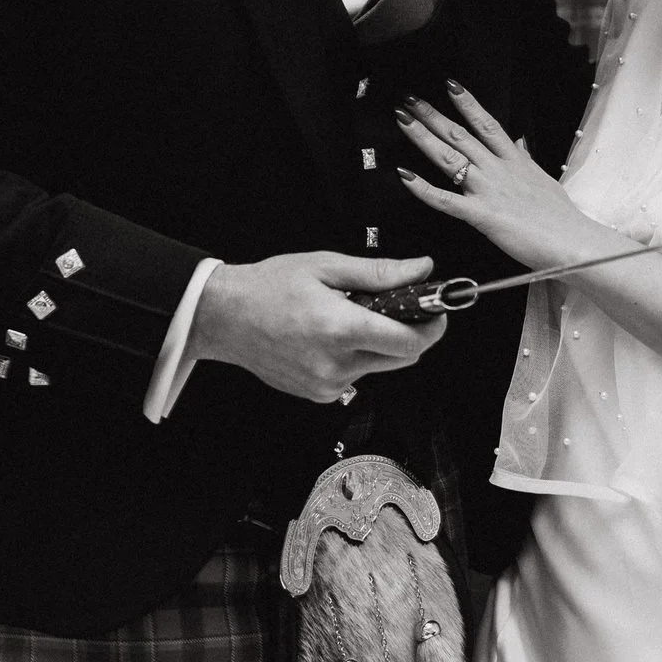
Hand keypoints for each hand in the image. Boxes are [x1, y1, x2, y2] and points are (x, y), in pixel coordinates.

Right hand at [190, 252, 448, 403]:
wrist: (224, 317)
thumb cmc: (269, 287)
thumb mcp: (326, 266)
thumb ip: (379, 272)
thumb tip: (422, 270)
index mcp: (341, 329)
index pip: (410, 342)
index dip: (432, 327)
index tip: (438, 310)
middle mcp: (337, 365)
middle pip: (403, 358)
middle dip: (412, 333)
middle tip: (402, 306)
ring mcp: (326, 385)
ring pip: (380, 367)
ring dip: (382, 344)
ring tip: (354, 316)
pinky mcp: (318, 394)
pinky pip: (356, 376)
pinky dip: (357, 357)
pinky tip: (332, 336)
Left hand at [394, 83, 596, 271]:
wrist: (571, 241)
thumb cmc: (560, 217)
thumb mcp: (543, 179)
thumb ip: (526, 159)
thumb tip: (519, 142)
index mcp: (514, 160)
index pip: (487, 124)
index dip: (467, 103)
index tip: (450, 85)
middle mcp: (498, 170)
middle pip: (460, 135)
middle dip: (433, 115)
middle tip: (410, 99)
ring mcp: (488, 190)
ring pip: (449, 158)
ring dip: (423, 137)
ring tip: (403, 120)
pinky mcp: (481, 215)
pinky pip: (446, 200)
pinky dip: (423, 188)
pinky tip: (404, 174)